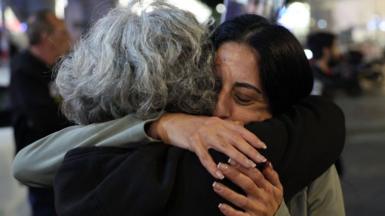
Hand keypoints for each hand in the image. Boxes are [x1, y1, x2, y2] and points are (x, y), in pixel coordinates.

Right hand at [148, 113, 266, 178]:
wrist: (173, 122)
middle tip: (261, 160)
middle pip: (236, 139)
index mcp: (220, 122)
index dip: (253, 138)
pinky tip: (219, 175)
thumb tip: (241, 125)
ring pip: (224, 147)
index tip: (263, 147)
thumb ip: (226, 124)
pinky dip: (212, 166)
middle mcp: (214, 127)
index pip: (240, 130)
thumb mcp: (212, 122)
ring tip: (248, 167)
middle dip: (250, 150)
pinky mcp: (194, 142)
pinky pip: (204, 156)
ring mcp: (204, 134)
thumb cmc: (194, 124)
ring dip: (238, 158)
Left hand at [213, 160, 282, 215]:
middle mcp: (263, 198)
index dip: (243, 166)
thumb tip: (266, 162)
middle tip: (220, 166)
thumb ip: (272, 175)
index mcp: (268, 188)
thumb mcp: (278, 189)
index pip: (255, 174)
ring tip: (215, 185)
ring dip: (228, 192)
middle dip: (234, 174)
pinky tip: (221, 205)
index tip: (231, 158)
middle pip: (247, 184)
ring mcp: (257, 209)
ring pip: (241, 200)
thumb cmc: (273, 203)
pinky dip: (230, 211)